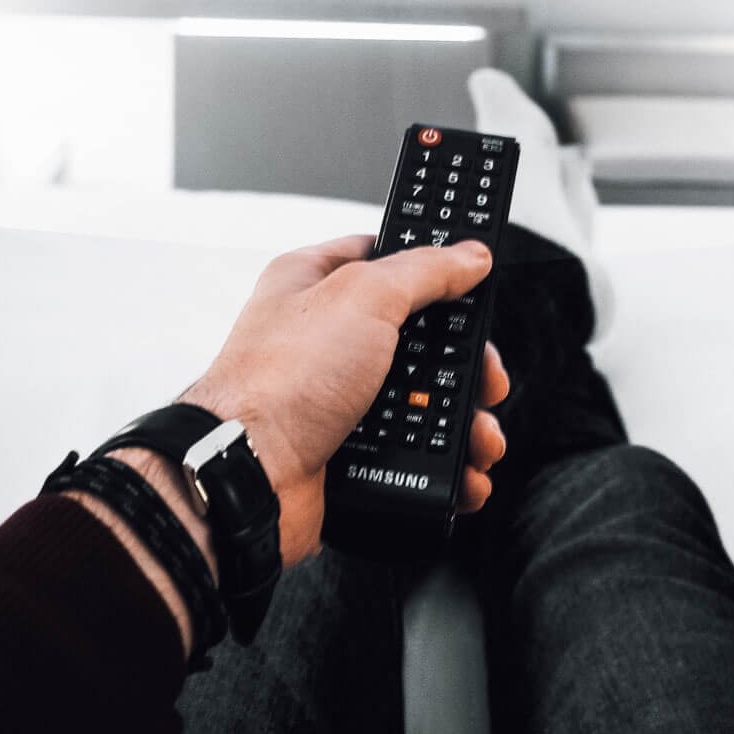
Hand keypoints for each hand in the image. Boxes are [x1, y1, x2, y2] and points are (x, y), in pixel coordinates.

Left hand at [183, 235, 509, 565]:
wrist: (248, 477)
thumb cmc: (277, 382)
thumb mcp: (364, 297)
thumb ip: (424, 270)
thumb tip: (467, 256)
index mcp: (316, 285)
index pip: (386, 259)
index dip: (434, 270)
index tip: (473, 283)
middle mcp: (326, 340)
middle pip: (420, 339)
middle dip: (464, 365)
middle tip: (485, 379)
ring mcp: (339, 398)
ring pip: (422, 402)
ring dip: (463, 422)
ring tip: (480, 436)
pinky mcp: (350, 452)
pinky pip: (412, 455)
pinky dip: (446, 464)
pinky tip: (464, 469)